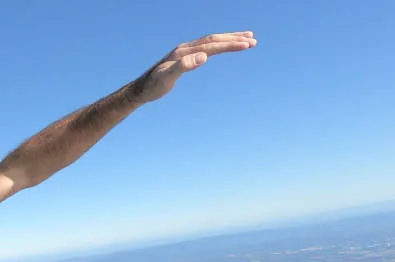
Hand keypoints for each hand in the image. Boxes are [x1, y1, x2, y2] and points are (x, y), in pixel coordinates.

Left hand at [130, 31, 257, 103]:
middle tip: (253, 40)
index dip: (230, 44)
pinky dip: (218, 45)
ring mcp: (184, 52)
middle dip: (234, 39)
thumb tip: (203, 57)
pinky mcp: (183, 57)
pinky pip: (205, 47)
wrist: (140, 89)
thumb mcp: (167, 78)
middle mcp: (185, 48)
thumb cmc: (153, 86)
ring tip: (245, 39)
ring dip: (228, 39)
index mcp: (184, 52)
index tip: (247, 44)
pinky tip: (222, 48)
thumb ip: (184, 66)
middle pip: (213, 39)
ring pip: (210, 41)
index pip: (212, 45)